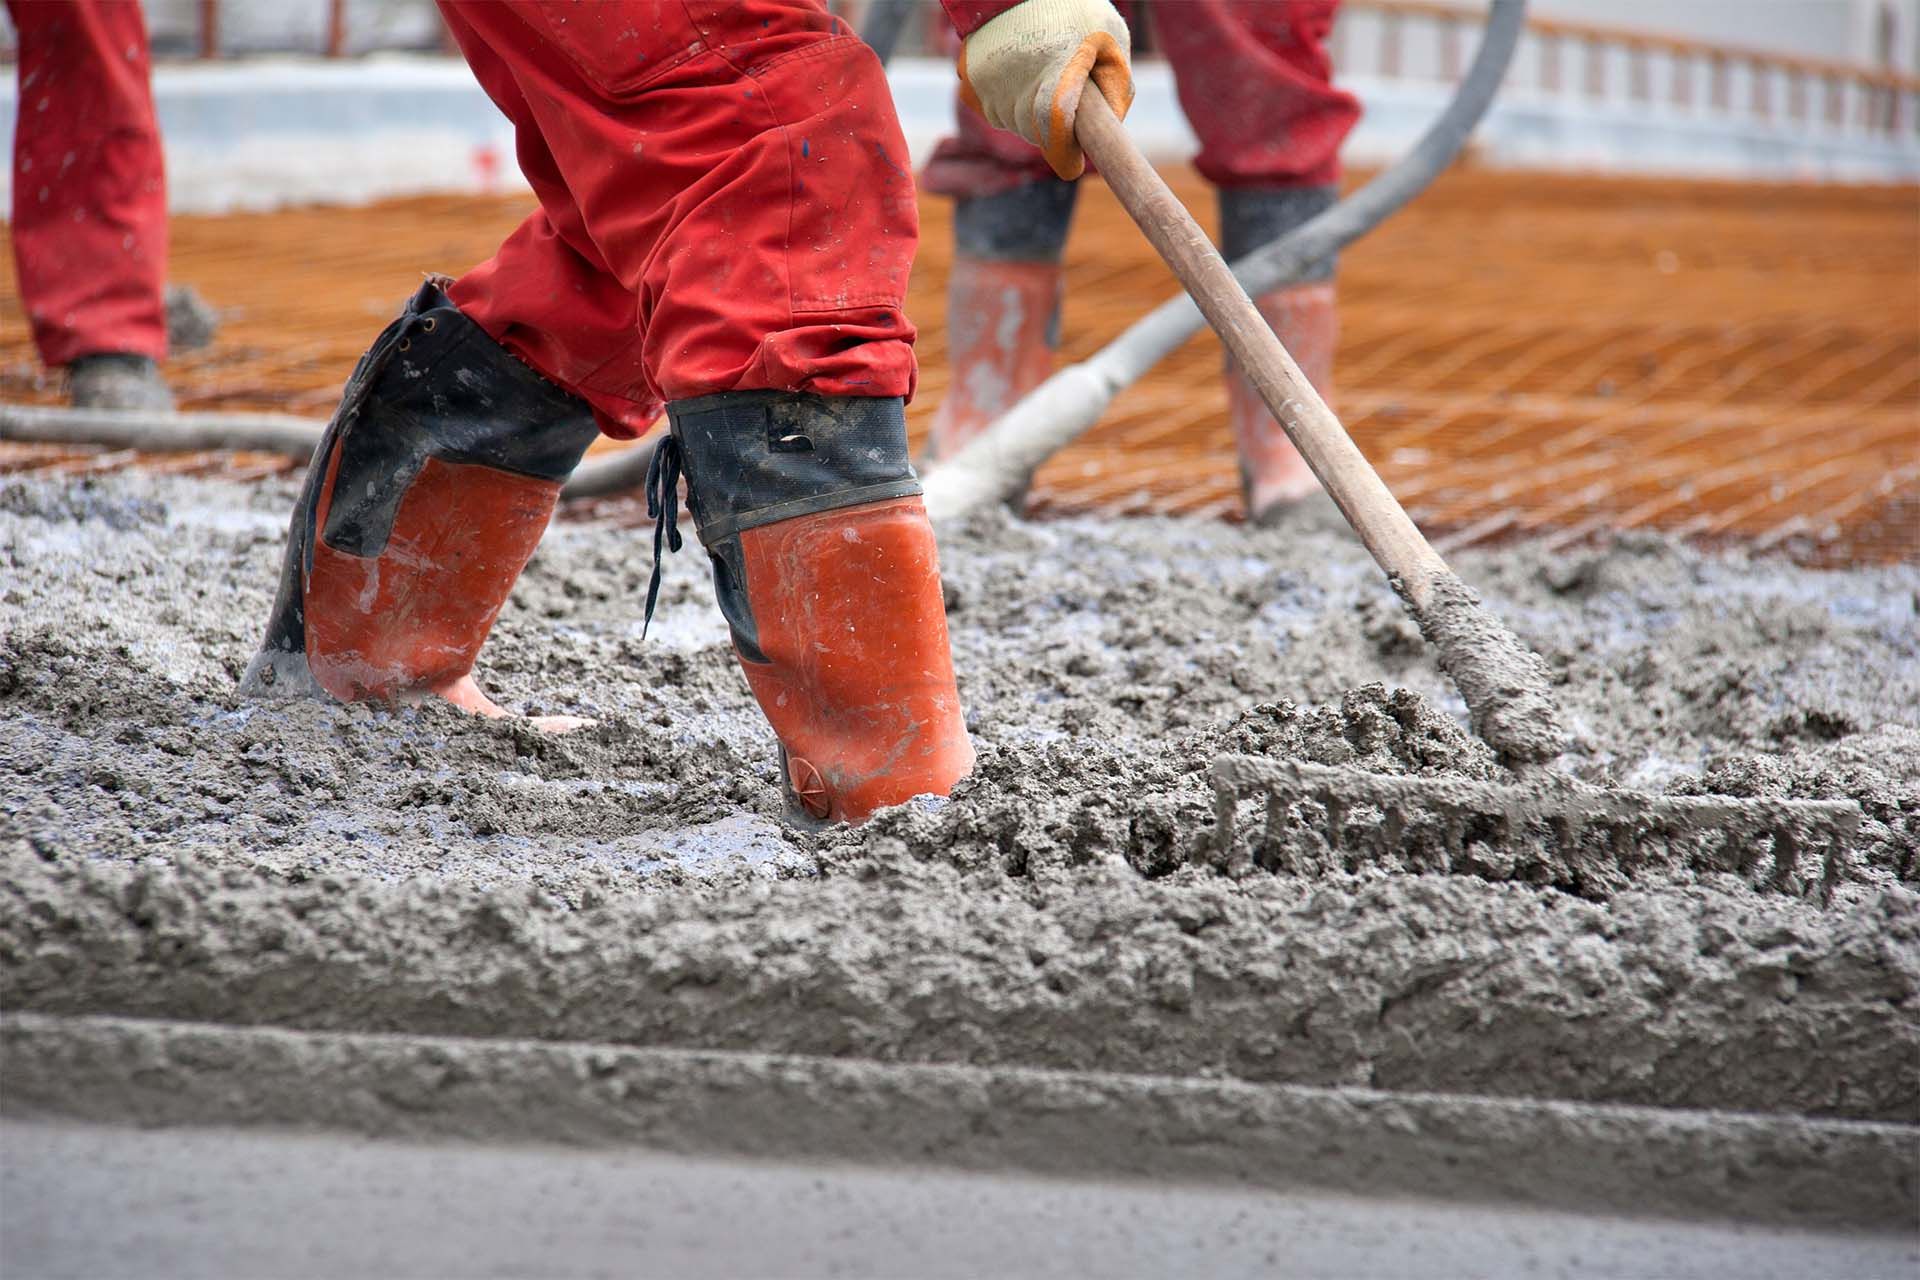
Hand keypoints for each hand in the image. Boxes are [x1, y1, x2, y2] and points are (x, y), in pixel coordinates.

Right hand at [959, 0, 1132, 179]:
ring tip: (1042, 75)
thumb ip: (1116, 83)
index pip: (1055, 132)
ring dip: (1031, 114)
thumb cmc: (1069, 8)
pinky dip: (1010, 103)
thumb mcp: (1109, 35)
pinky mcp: (971, 85)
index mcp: (1054, 73)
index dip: (1065, 156)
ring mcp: (989, 87)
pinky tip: (1020, 75)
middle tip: (1065, 96)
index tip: (1074, 168)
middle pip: (1037, 132)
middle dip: (1054, 126)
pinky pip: (996, 111)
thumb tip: (1110, 126)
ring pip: (1015, 124)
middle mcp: (1016, 85)